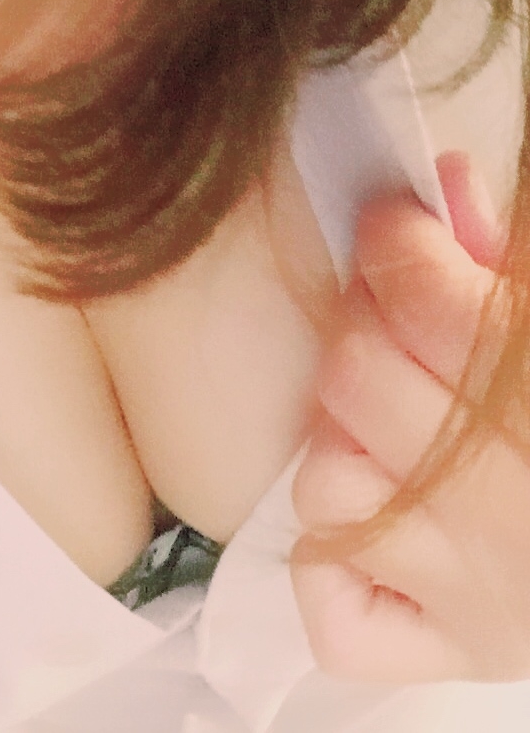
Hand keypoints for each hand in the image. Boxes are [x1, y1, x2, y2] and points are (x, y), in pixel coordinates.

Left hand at [290, 151, 529, 682]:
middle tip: (393, 320)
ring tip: (404, 433)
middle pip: (353, 376)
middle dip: (363, 326)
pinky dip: (335, 556)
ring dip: (347, 443)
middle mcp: (506, 514)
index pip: (418, 299)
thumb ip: (510, 256)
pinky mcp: (446, 654)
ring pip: (325, 483)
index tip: (394, 227)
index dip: (393, 243)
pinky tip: (385, 523)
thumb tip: (437, 181)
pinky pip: (331, 606)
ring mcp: (472, 594)